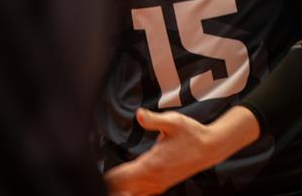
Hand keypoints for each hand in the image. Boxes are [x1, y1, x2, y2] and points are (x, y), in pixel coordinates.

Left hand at [104, 106, 258, 195]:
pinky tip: (125, 189)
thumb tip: (139, 114)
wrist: (210, 148)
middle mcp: (153, 180)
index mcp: (152, 166)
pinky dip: (132, 193)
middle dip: (110, 187)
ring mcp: (158, 185)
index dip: (106, 178)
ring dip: (120, 191)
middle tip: (92, 181)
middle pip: (123, 191)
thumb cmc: (190, 133)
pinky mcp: (162, 185)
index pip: (120, 179)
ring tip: (105, 186)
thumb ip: (153, 119)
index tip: (91, 171)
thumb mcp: (173, 121)